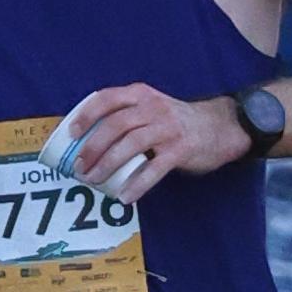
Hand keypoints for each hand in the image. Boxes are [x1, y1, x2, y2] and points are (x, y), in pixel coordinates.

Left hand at [49, 81, 229, 204]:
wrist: (220, 127)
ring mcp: (168, 128)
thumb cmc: (175, 121)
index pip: (107, 98)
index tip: (71, 133)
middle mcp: (153, 107)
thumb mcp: (151, 107)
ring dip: (108, 165)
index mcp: (141, 94)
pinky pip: (154, 169)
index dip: (86, 115)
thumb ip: (126, 115)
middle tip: (80, 166)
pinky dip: (136, 184)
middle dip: (92, 147)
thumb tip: (86, 139)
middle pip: (115, 125)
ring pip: (131, 145)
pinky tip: (124, 196)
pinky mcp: (181, 149)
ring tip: (94, 180)